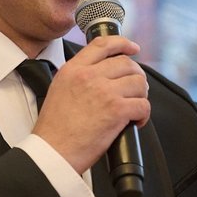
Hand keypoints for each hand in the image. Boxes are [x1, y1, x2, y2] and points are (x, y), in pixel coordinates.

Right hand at [32, 36, 149, 173]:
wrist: (52, 152)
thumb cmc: (54, 129)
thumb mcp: (58, 90)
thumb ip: (77, 77)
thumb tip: (100, 74)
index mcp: (73, 69)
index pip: (102, 45)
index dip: (122, 43)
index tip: (133, 48)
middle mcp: (89, 76)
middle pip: (126, 63)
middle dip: (136, 76)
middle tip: (135, 90)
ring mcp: (104, 91)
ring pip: (139, 82)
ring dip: (141, 95)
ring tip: (134, 106)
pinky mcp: (116, 110)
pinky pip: (143, 105)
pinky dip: (143, 114)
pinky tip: (135, 122)